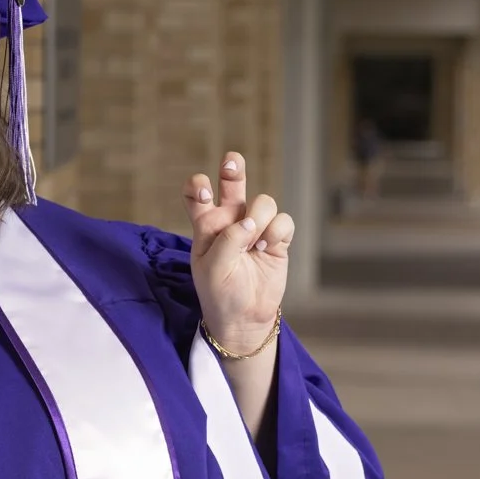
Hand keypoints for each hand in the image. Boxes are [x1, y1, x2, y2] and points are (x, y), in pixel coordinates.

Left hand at [183, 151, 293, 354]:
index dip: (198, 186)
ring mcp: (255, 227)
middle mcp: (230, 220)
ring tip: (253, 244)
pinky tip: (266, 249)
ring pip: (263, 202)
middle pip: (231, 182)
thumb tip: (249, 220)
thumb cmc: (220, 292)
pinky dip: (276, 233)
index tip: (203, 189)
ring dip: (259, 219)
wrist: (244, 317)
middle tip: (232, 161)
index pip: (197, 194)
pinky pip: (283, 220)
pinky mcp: (277, 238)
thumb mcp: (212, 269)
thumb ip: (227, 241)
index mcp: (206, 224)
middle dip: (233, 169)